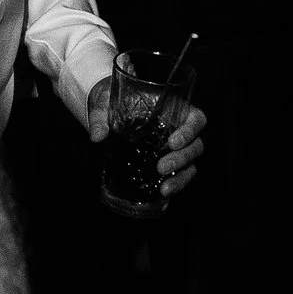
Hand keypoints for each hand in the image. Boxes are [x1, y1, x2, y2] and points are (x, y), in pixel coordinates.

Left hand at [79, 89, 207, 196]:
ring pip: (191, 162)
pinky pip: (181, 174)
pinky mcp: (169, 163)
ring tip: (164, 187)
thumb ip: (100, 117)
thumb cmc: (113, 102)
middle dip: (182, 158)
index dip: (190, 130)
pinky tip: (163, 191)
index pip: (196, 119)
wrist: (109, 112)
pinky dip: (176, 184)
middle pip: (196, 144)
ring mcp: (176, 148)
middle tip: (162, 167)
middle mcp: (179, 129)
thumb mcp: (105, 104)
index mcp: (173, 109)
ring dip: (181, 175)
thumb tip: (97, 136)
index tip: (172, 142)